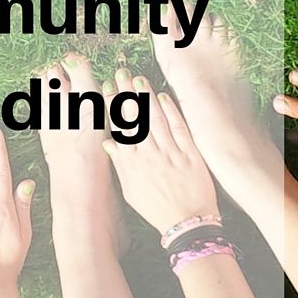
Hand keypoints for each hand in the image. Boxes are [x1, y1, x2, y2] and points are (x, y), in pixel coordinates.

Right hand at [103, 74, 218, 235]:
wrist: (188, 224)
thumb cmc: (156, 209)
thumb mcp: (130, 191)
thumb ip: (120, 165)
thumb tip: (108, 143)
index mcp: (132, 164)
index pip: (119, 127)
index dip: (113, 105)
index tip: (108, 86)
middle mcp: (149, 155)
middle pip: (135, 118)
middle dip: (127, 93)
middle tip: (121, 73)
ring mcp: (170, 153)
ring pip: (155, 119)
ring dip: (146, 97)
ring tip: (139, 79)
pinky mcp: (189, 154)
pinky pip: (179, 128)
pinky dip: (171, 111)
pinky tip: (164, 97)